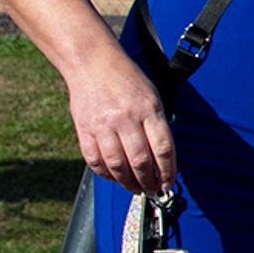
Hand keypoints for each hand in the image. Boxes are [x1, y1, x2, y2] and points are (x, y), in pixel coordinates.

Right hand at [69, 45, 177, 195]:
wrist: (92, 62)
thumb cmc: (127, 79)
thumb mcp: (153, 96)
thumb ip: (158, 125)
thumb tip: (164, 158)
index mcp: (148, 109)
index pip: (163, 148)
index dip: (168, 171)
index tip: (169, 182)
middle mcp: (126, 118)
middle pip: (141, 161)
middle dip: (149, 182)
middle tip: (153, 189)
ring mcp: (103, 125)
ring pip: (118, 165)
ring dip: (128, 183)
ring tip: (136, 188)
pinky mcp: (84, 129)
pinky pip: (95, 160)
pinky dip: (106, 173)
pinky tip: (114, 176)